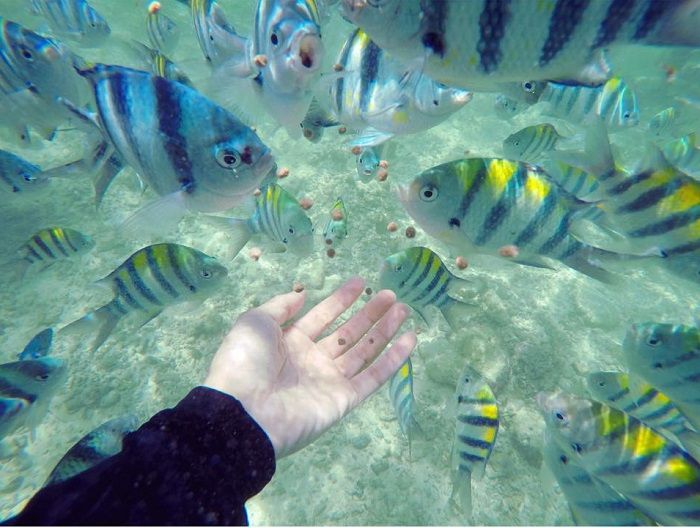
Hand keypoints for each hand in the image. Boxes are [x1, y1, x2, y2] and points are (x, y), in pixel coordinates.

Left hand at [204, 276, 415, 457]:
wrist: (243, 413)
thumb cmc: (245, 362)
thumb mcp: (255, 323)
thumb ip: (281, 306)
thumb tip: (303, 293)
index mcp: (290, 342)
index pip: (322, 316)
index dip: (341, 299)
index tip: (361, 282)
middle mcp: (312, 360)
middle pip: (348, 333)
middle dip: (369, 313)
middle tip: (391, 295)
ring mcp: (329, 380)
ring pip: (363, 352)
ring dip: (384, 331)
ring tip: (404, 309)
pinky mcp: (343, 399)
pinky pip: (372, 377)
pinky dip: (392, 360)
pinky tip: (409, 340)